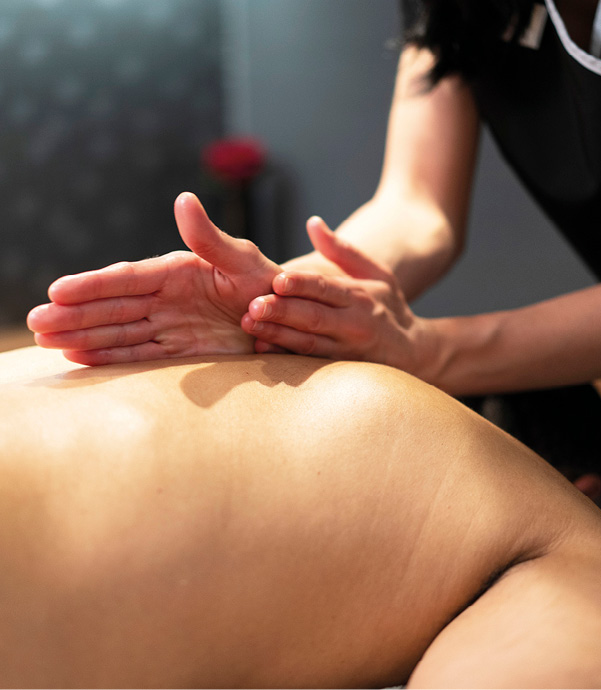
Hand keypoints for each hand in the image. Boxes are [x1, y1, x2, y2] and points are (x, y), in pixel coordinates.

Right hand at [27, 193, 280, 364]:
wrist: (284, 315)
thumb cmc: (266, 282)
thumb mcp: (242, 259)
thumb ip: (210, 238)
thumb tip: (182, 200)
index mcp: (176, 271)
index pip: (127, 279)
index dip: (92, 285)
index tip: (58, 290)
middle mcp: (165, 298)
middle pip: (112, 308)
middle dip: (74, 315)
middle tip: (36, 322)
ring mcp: (169, 325)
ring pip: (118, 332)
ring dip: (83, 336)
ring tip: (47, 341)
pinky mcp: (179, 350)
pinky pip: (139, 354)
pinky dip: (111, 356)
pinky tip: (81, 357)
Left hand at [241, 217, 429, 373]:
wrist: (413, 352)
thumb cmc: (388, 306)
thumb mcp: (377, 273)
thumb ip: (342, 250)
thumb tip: (313, 222)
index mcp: (360, 296)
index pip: (327, 288)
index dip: (302, 284)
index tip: (277, 280)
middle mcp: (353, 323)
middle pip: (313, 317)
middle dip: (282, 311)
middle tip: (253, 306)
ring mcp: (346, 350)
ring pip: (308, 343)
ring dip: (277, 335)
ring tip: (250, 326)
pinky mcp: (338, 368)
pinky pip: (309, 363)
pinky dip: (286, 357)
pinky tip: (263, 349)